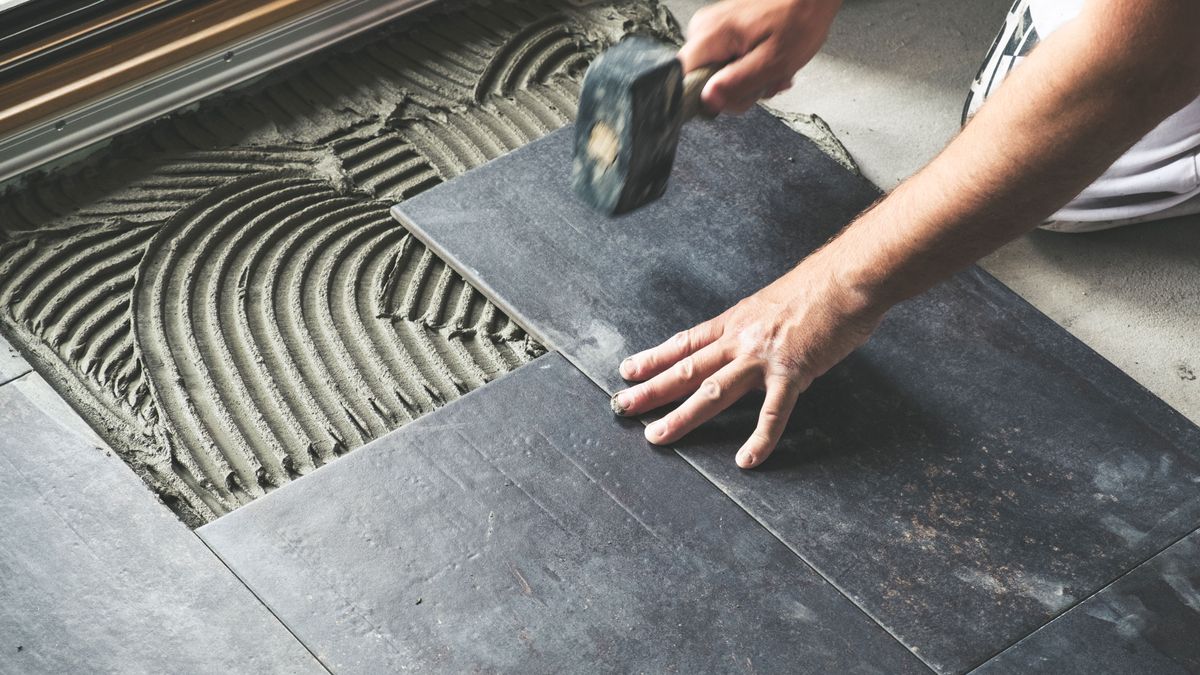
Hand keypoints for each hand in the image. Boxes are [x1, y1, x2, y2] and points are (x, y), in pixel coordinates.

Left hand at [611, 253, 883, 467]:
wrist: (849, 277)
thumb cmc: (820, 287)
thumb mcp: (773, 303)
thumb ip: (756, 327)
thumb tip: (749, 343)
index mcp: (736, 321)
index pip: (685, 342)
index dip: (654, 358)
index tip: (627, 371)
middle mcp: (741, 339)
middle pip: (686, 368)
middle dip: (651, 389)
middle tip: (621, 406)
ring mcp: (764, 357)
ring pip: (711, 391)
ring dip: (681, 416)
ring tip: (656, 436)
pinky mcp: (793, 372)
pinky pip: (772, 413)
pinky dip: (759, 439)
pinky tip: (747, 460)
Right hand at [678, 0, 841, 112]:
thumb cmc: (799, 19)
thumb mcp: (773, 61)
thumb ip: (738, 83)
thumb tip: (708, 101)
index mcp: (711, 35)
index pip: (684, 79)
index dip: (708, 97)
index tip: (735, 96)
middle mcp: (704, 29)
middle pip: (702, 80)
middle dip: (736, 90)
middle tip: (765, 84)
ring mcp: (712, 27)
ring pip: (716, 72)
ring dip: (746, 80)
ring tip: (773, 71)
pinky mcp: (723, 29)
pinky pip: (725, 59)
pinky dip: (748, 66)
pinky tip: (767, 62)